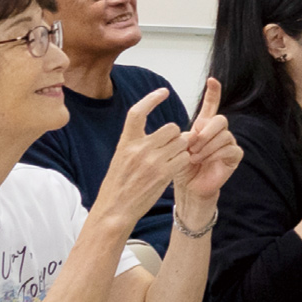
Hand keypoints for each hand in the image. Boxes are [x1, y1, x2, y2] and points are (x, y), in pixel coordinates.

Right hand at [92, 89, 188, 229]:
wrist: (115, 209)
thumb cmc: (118, 186)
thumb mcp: (121, 159)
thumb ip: (136, 144)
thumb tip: (155, 135)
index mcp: (126, 142)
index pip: (137, 112)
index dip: (152, 99)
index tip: (163, 91)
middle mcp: (138, 148)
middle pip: (171, 127)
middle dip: (177, 134)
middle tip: (176, 144)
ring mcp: (152, 161)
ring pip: (181, 142)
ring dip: (184, 147)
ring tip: (177, 157)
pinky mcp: (164, 174)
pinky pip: (185, 158)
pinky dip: (186, 160)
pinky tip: (180, 166)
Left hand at [171, 78, 243, 203]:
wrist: (188, 187)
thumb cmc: (180, 167)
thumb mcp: (177, 148)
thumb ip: (184, 136)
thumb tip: (192, 132)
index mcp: (204, 127)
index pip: (211, 106)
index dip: (213, 93)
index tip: (212, 80)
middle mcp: (218, 133)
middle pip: (220, 119)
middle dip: (206, 131)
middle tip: (192, 144)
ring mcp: (228, 143)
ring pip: (224, 134)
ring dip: (207, 145)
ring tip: (194, 156)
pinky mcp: (234, 156)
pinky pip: (229, 148)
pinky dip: (215, 154)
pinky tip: (204, 161)